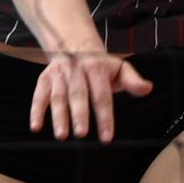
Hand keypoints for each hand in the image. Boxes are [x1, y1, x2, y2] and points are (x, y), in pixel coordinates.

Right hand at [30, 48, 151, 141]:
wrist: (76, 45)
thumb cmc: (100, 65)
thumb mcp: (119, 68)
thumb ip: (132, 80)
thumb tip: (147, 88)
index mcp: (97, 68)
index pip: (103, 95)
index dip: (105, 116)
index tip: (107, 137)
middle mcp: (77, 70)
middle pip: (78, 94)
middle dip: (80, 114)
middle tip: (81, 134)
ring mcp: (59, 74)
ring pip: (58, 96)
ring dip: (59, 116)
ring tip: (62, 135)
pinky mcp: (44, 79)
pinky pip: (38, 95)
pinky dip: (36, 111)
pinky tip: (36, 127)